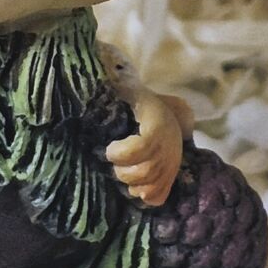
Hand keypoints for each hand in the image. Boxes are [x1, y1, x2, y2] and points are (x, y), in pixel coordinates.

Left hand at [106, 91, 187, 207]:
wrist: (165, 112)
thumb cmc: (136, 100)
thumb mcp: (127, 89)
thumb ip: (112, 84)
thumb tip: (96, 71)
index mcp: (157, 120)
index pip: (144, 145)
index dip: (123, 153)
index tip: (109, 148)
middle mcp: (170, 143)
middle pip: (147, 170)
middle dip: (123, 171)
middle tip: (113, 160)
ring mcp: (172, 162)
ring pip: (152, 185)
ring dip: (131, 183)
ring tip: (122, 172)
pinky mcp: (171, 176)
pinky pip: (160, 196)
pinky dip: (146, 196)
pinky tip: (135, 187)